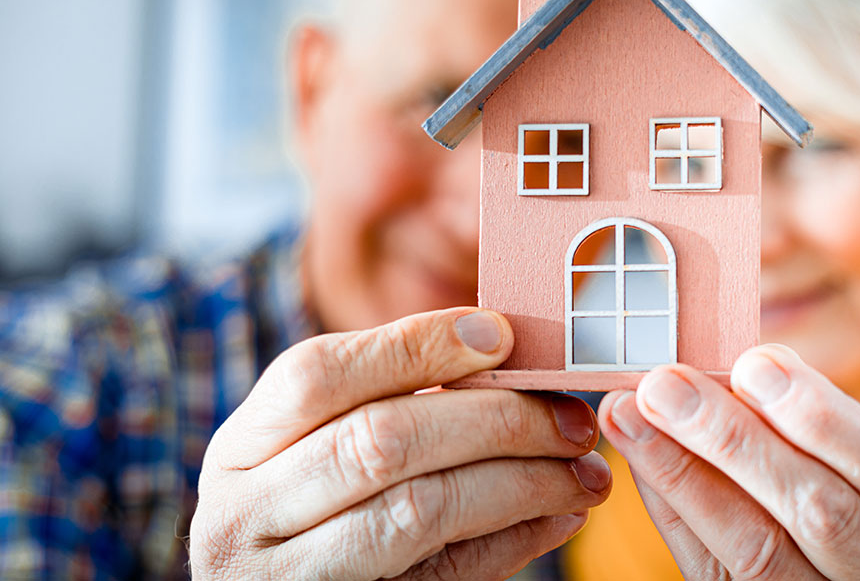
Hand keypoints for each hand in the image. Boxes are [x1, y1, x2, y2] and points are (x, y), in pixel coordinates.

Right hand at [190, 308, 611, 579]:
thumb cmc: (312, 519)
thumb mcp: (314, 456)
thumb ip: (385, 405)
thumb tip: (502, 352)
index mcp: (240, 449)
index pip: (319, 375)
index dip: (416, 345)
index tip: (504, 336)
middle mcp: (243, 516)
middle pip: (381, 441)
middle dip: (496, 420)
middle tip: (573, 420)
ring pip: (418, 512)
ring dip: (521, 484)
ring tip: (585, 474)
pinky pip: (442, 578)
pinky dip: (511, 544)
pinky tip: (557, 519)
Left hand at [599, 345, 859, 579]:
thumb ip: (823, 423)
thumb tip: (751, 366)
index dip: (822, 418)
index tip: (754, 365)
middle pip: (817, 514)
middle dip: (734, 441)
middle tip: (667, 384)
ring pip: (755, 552)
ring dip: (683, 474)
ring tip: (630, 413)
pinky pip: (711, 571)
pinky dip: (673, 507)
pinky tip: (641, 457)